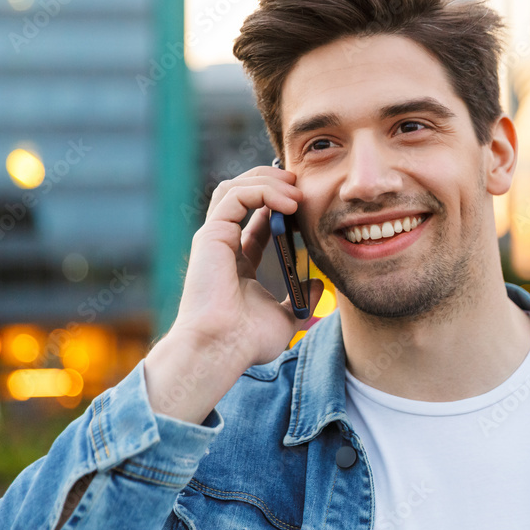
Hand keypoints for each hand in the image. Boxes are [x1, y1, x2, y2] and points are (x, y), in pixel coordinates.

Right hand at [145, 165, 324, 422]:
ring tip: (296, 189)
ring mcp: (215, 238)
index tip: (307, 202)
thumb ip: (302, 299)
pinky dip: (262, 190)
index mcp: (238, 261)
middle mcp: (224, 245)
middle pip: (244, 194)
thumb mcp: (286, 317)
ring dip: (268, 181)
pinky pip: (235, 195)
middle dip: (274, 182)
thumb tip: (319, 284)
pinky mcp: (211, 234)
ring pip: (236, 187)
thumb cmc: (246, 341)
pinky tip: (287, 202)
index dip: (281, 203)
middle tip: (303, 185)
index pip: (257, 218)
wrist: (223, 349)